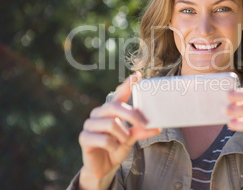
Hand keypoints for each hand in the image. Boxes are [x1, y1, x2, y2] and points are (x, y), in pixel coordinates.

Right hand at [78, 72, 160, 188]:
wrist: (103, 168)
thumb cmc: (116, 147)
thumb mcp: (131, 138)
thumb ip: (140, 130)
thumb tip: (157, 127)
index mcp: (110, 110)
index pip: (119, 94)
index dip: (127, 85)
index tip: (137, 76)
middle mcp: (99, 113)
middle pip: (115, 106)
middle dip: (132, 115)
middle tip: (145, 124)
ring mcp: (89, 124)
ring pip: (111, 123)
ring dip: (122, 135)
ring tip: (123, 142)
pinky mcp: (84, 137)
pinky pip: (104, 139)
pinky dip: (113, 145)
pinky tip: (112, 148)